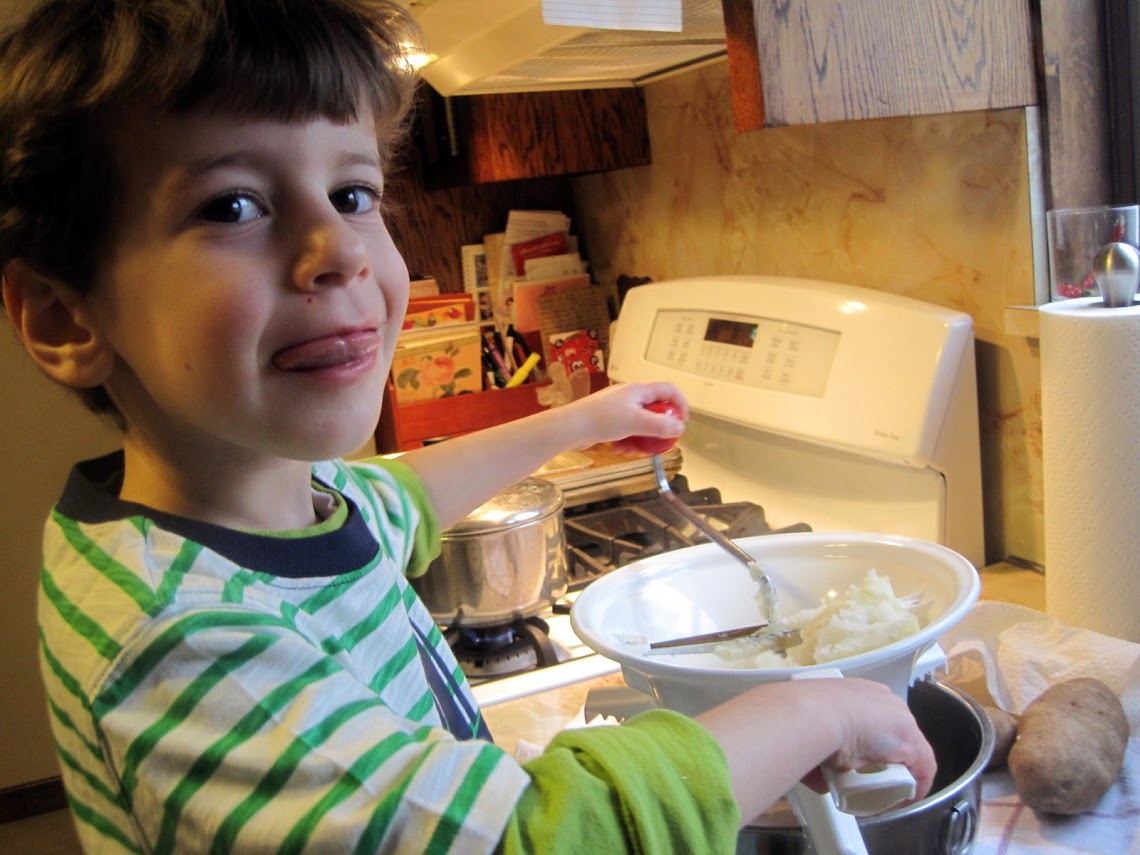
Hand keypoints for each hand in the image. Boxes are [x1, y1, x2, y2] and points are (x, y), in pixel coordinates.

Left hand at [568, 382, 688, 452]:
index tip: (683, 421)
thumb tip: (680, 428)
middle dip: (659, 428)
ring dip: (642, 438)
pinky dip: (627, 441)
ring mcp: (618, 408)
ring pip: (640, 423)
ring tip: (636, 450)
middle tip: (661, 442)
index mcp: (638, 390)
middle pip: (654, 409)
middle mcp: (629, 396)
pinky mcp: (608, 420)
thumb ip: (661, 425)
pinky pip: (626, 430)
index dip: (680, 403)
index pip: (668, 390)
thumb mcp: (637, 422)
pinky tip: (620, 450)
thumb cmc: (602, 419)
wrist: (571, 427)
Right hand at [801, 678, 936, 799]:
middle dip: (885, 760)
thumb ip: (819, 755)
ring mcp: (901, 717)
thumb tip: (821, 781)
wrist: (812, 714)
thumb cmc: (803, 717)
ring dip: (897, 772)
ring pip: (909, 751)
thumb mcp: (811, 731)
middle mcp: (884, 700)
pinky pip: (923, 768)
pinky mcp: (910, 740)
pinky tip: (902, 798)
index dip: (873, 747)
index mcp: (860, 693)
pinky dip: (914, 785)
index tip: (861, 765)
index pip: (876, 721)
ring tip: (880, 793)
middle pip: (895, 736)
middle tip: (869, 781)